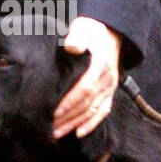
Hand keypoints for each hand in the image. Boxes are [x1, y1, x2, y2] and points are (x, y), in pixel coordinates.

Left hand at [52, 16, 121, 138]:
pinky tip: (79, 133)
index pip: (85, 88)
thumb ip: (77, 36)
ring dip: (75, 123)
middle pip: (87, 104)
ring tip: (57, 133)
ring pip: (93, 110)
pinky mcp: (110, 92)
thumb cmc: (91, 32)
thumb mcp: (84, 28)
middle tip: (50, 128)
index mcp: (100, 64)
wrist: (110, 34)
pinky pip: (103, 111)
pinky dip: (92, 124)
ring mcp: (109, 87)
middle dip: (68, 118)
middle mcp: (107, 78)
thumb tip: (71, 47)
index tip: (54, 112)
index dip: (69, 102)